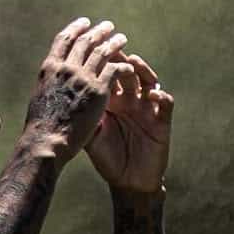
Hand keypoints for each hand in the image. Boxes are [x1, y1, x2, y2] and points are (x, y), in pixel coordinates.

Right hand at [24, 18, 135, 163]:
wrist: (46, 143)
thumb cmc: (41, 127)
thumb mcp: (40, 96)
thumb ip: (51, 82)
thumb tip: (54, 79)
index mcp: (50, 68)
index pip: (64, 39)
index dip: (76, 28)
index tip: (85, 22)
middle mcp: (66, 68)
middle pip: (85, 41)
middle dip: (98, 31)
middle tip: (108, 26)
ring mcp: (83, 78)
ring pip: (102, 52)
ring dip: (114, 43)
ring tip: (122, 38)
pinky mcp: (98, 91)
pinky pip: (114, 70)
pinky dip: (122, 65)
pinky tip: (128, 65)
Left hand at [85, 53, 172, 193]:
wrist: (128, 183)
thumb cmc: (108, 159)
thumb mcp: (92, 136)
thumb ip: (83, 117)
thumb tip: (67, 98)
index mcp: (113, 100)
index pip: (110, 75)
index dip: (104, 63)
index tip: (94, 51)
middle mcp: (131, 100)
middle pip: (129, 72)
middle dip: (122, 60)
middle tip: (114, 51)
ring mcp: (147, 108)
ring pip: (148, 80)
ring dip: (142, 69)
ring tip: (134, 62)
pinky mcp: (162, 120)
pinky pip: (166, 103)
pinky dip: (161, 94)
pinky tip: (153, 93)